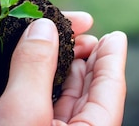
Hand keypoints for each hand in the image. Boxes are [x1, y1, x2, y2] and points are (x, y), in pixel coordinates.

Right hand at [0, 20, 126, 125]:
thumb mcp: (23, 112)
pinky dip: (32, 82)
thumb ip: (35, 68)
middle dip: (83, 58)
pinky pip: (31, 106)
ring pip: (58, 99)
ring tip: (57, 42)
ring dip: (56, 68)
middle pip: (85, 92)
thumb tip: (43, 26)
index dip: (112, 59)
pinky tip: (27, 65)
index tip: (115, 35)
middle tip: (82, 30)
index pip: (109, 90)